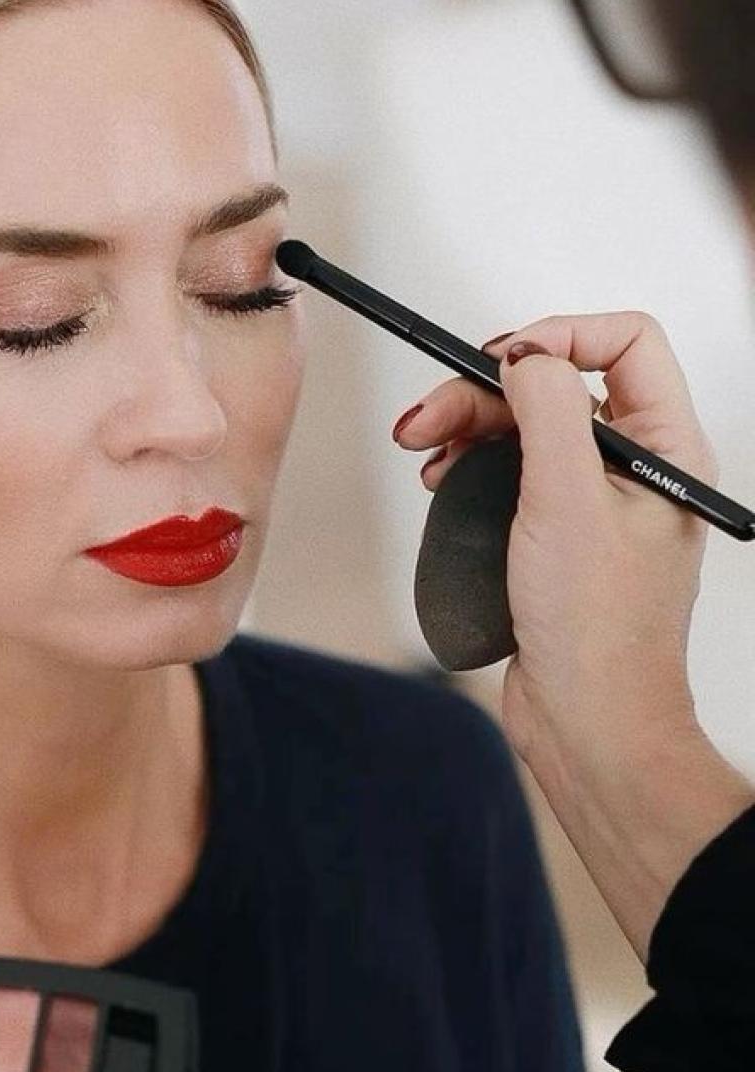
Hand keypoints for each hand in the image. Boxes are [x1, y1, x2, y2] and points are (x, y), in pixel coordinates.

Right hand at [393, 313, 753, 957]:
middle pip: (556, 385)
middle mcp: (632, 467)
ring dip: (467, 426)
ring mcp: (590, 502)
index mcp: (664, 448)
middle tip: (422, 418)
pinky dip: (467, 465)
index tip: (494, 362)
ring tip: (420, 450)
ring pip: (524, 427)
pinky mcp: (552, 535)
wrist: (585, 722)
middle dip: (483, 391)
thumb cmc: (594, 629)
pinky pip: (508, 472)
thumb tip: (525, 354)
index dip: (557, 337)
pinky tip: (437, 480)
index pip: (624, 344)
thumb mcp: (566, 502)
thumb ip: (549, 413)